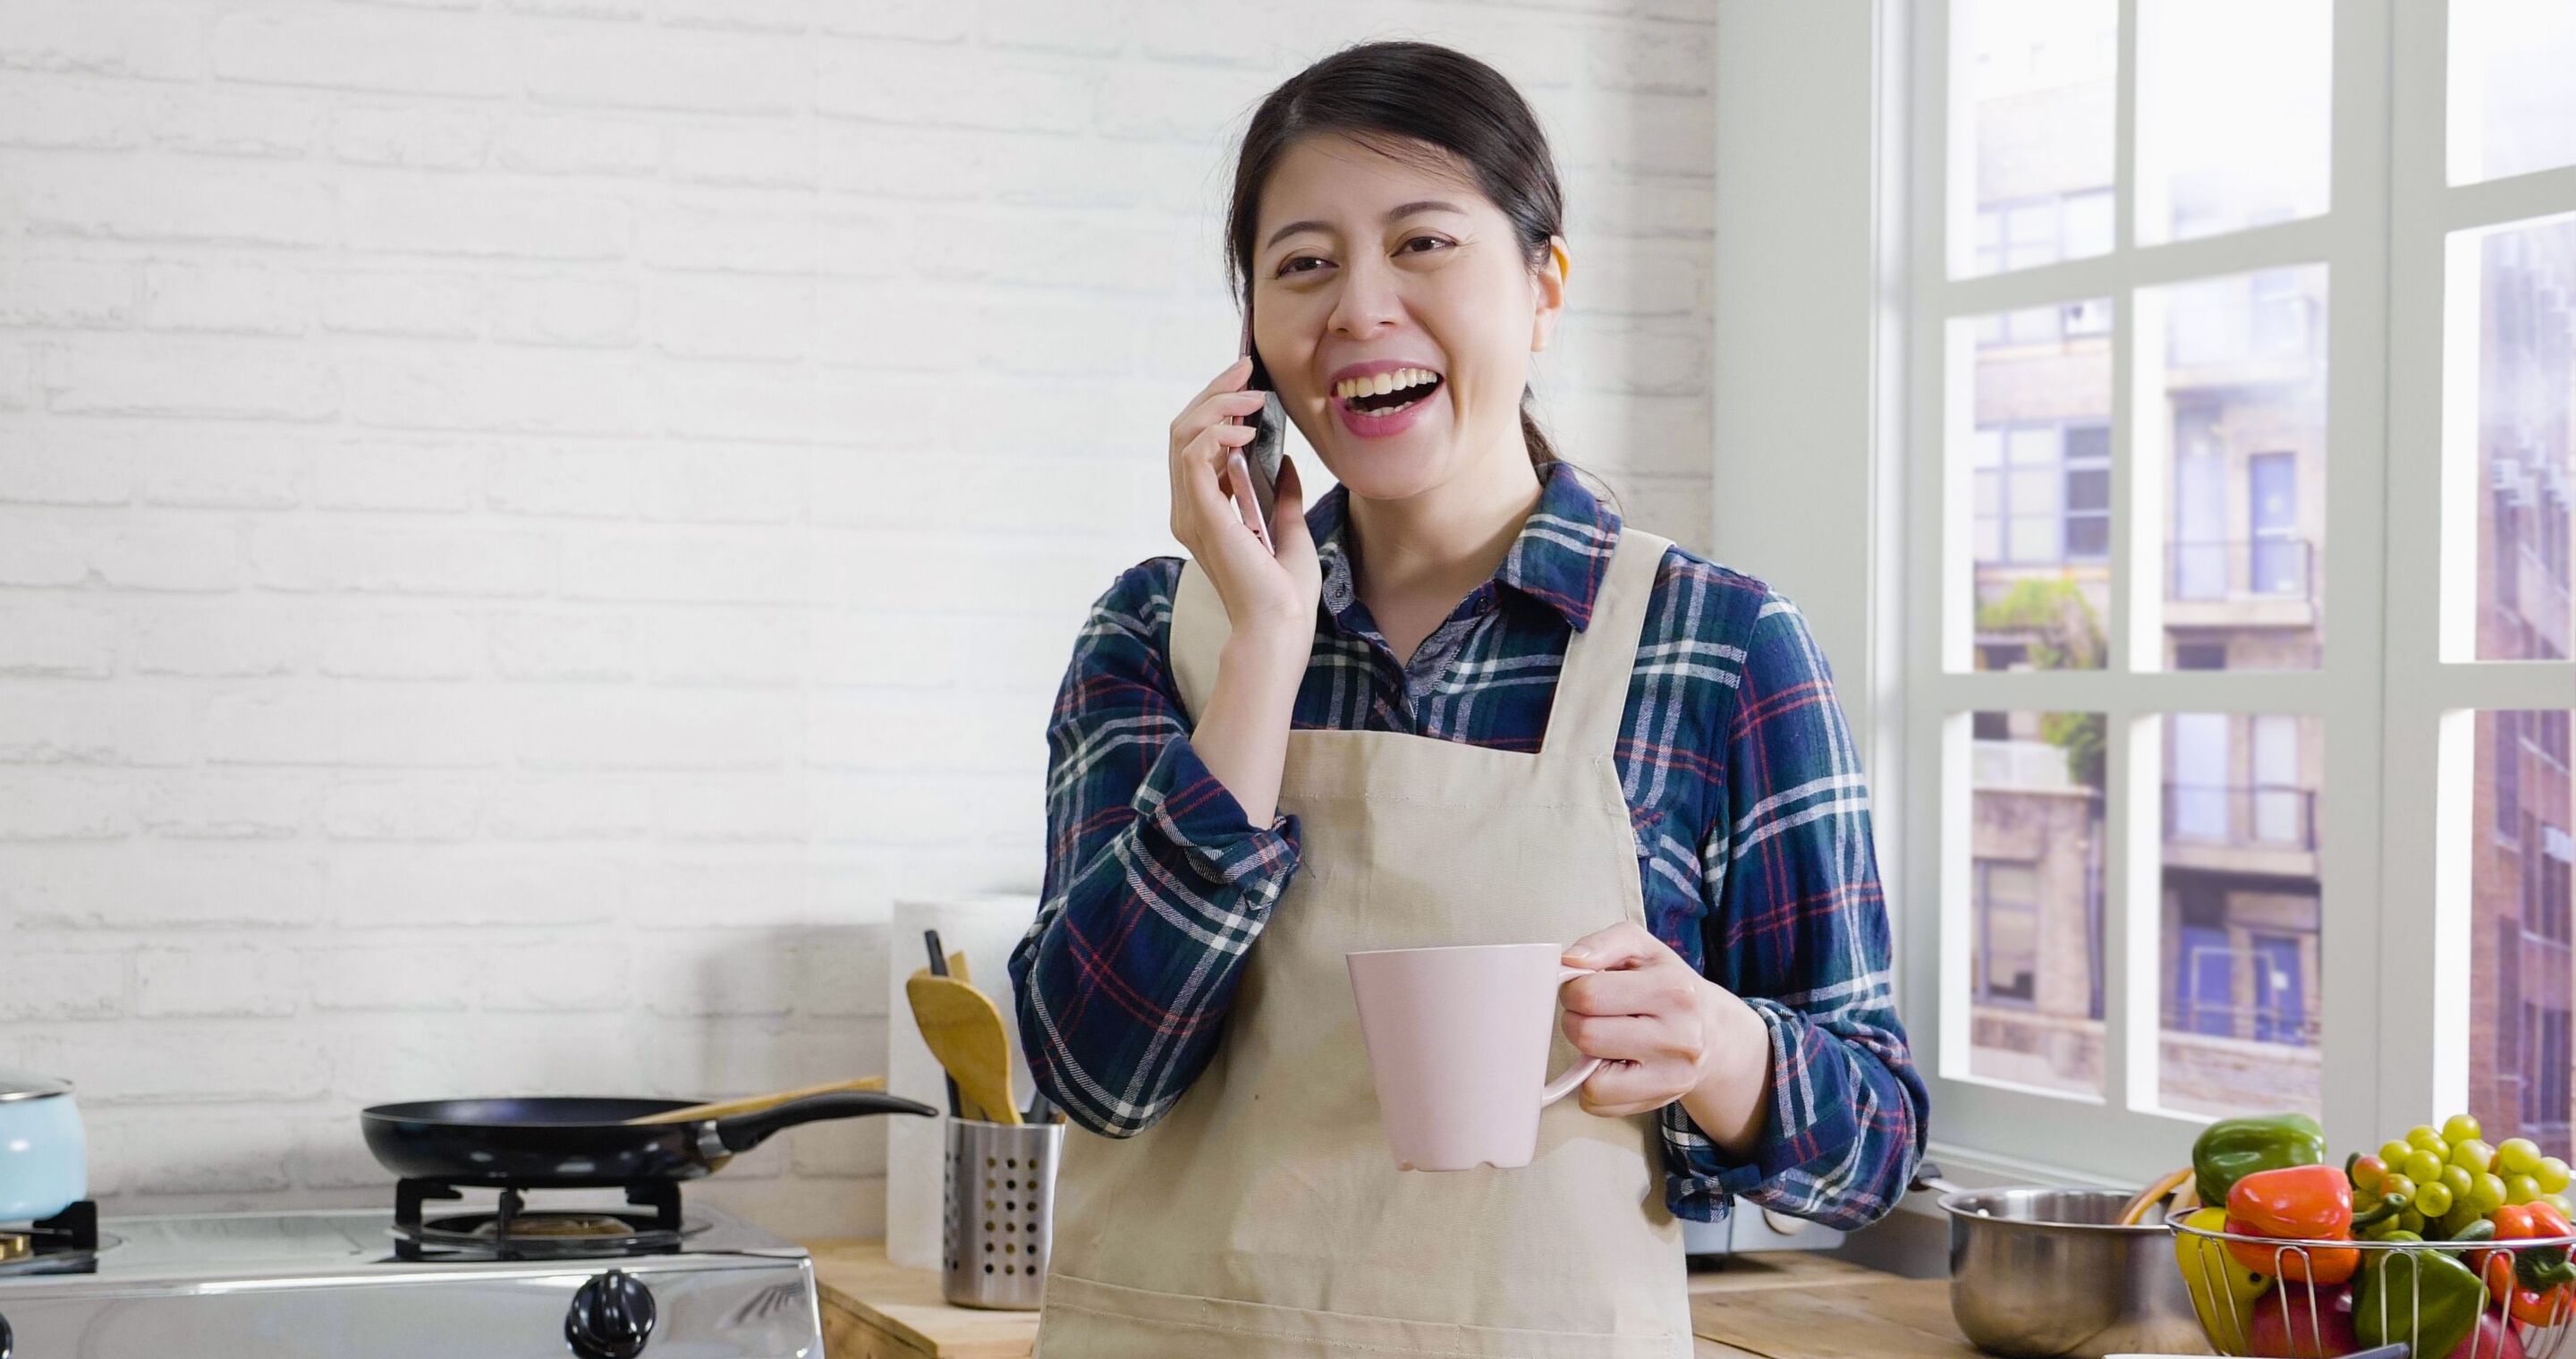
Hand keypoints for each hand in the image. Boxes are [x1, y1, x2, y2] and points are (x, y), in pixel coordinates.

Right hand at [1168, 356, 1321, 647]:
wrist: (1281, 625)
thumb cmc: (1284, 592)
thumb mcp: (1289, 529)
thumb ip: (1282, 494)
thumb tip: (1285, 459)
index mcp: (1204, 511)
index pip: (1194, 442)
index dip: (1216, 405)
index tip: (1249, 381)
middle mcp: (1189, 508)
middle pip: (1183, 430)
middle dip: (1214, 392)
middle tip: (1247, 369)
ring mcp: (1191, 512)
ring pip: (1182, 435)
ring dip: (1216, 405)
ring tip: (1253, 398)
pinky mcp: (1202, 515)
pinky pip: (1193, 457)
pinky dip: (1216, 435)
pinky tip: (1247, 432)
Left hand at [1560, 922, 1771, 1150]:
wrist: (1712, 1030)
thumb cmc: (1666, 984)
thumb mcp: (1641, 948)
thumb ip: (1602, 943)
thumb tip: (1569, 962)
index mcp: (1673, 990)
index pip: (1588, 994)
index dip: (1573, 989)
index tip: (1584, 988)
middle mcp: (1680, 1036)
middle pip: (1586, 1035)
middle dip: (1576, 1021)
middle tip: (1593, 1014)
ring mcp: (1673, 1075)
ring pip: (1592, 1081)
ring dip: (1586, 1058)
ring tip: (1605, 1039)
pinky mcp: (1661, 1101)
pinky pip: (1598, 1103)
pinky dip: (1594, 1085)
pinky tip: (1613, 1064)